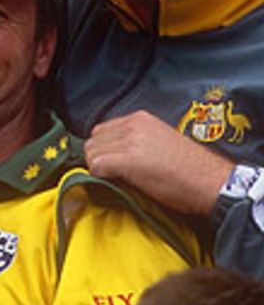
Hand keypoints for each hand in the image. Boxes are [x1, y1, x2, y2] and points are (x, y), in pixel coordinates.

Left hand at [84, 110, 231, 215]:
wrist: (213, 183)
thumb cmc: (192, 171)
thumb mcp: (160, 143)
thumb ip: (136, 141)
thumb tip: (114, 155)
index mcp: (141, 119)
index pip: (103, 130)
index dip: (105, 150)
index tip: (112, 165)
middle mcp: (133, 125)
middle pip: (94, 140)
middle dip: (99, 159)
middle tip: (111, 176)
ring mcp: (130, 141)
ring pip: (92, 153)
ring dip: (98, 168)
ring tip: (114, 181)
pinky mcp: (129, 160)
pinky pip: (97, 166)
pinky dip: (99, 177)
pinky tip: (114, 185)